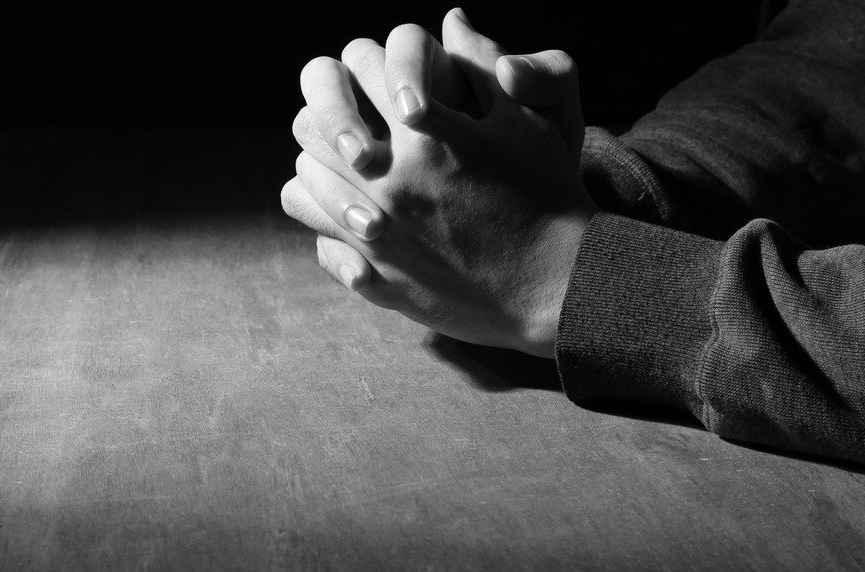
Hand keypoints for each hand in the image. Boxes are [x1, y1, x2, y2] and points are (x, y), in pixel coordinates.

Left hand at [283, 13, 597, 356]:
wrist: (558, 285)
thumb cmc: (549, 195)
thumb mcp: (528, 120)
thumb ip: (485, 63)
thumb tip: (451, 19)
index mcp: (427, 136)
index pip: (363, 67)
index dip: (374, 62)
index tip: (391, 79)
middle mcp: (391, 183)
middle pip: (316, 121)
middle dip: (334, 107)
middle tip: (359, 115)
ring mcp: (378, 235)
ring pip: (306, 179)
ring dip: (323, 161)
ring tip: (352, 162)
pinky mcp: (378, 277)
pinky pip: (320, 240)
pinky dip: (325, 218)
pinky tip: (353, 212)